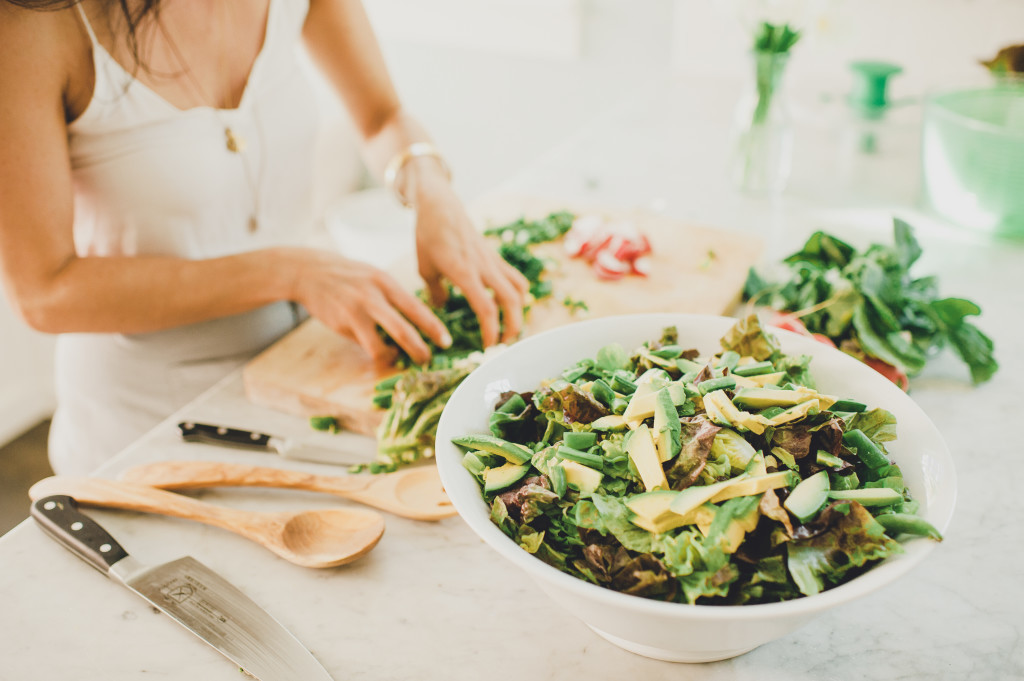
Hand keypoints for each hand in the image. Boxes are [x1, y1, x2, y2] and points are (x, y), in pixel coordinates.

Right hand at [282, 248, 449, 365]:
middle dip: (420, 349)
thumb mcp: (375, 278)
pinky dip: (375, 351)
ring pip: (381, 345)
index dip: (434, 327)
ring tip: (399, 358)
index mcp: (387, 283)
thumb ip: (392, 298)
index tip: (446, 342)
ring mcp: (356, 311)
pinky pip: (364, 345)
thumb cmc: (349, 277)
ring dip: (394, 356)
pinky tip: (377, 348)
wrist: (310, 272)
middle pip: (404, 329)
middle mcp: (374, 296)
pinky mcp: (342, 323)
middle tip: (428, 359)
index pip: (417, 308)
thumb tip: (414, 324)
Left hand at [412, 175, 528, 346]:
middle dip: (513, 326)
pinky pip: (514, 277)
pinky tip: (507, 304)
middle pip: (512, 300)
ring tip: (510, 327)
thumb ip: (435, 292)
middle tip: (504, 343)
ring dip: (519, 310)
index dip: (492, 330)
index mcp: (464, 272)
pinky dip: (517, 294)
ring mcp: (493, 261)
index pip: (486, 307)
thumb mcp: (424, 268)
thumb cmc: (428, 235)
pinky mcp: (495, 257)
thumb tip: (442, 309)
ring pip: (519, 288)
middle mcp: (484, 267)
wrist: (440, 205)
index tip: (489, 347)